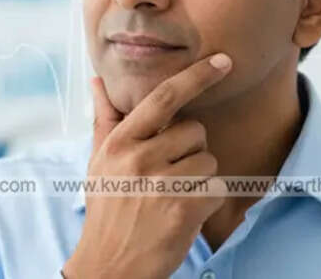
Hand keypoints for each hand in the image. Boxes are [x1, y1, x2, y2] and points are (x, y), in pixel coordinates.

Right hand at [62, 53, 232, 278]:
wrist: (108, 266)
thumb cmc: (107, 210)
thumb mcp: (99, 163)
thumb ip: (105, 120)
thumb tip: (97, 81)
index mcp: (119, 142)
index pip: (163, 98)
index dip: (196, 76)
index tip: (223, 61)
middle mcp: (138, 157)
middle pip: (195, 131)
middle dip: (190, 151)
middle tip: (167, 175)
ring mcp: (161, 183)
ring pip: (209, 160)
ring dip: (199, 179)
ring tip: (171, 197)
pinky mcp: (183, 208)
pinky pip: (218, 188)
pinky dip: (208, 202)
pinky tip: (183, 214)